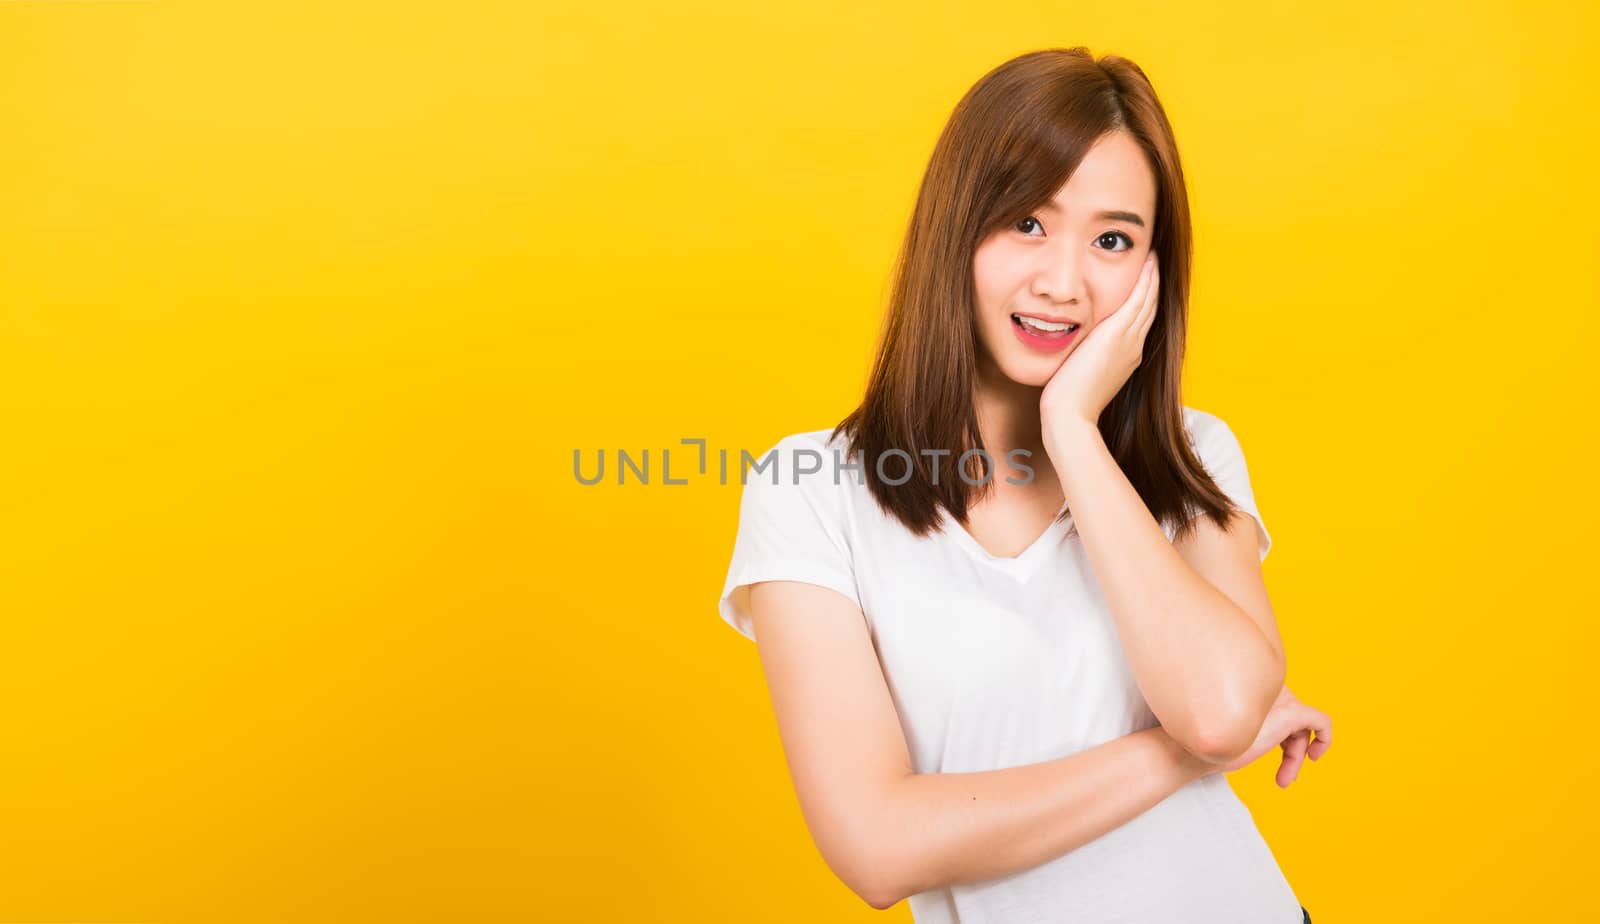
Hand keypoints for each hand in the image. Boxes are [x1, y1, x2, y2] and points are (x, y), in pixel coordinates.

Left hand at [1039, 252, 1159, 451]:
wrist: (1070, 415)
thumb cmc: (1068, 400)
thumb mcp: (1082, 373)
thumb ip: (1086, 357)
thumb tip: (1077, 350)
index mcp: (1127, 356)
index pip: (1140, 320)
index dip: (1145, 298)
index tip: (1145, 279)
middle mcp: (1134, 347)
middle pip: (1150, 307)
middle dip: (1153, 283)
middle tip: (1155, 259)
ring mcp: (1130, 340)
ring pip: (1149, 300)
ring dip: (1153, 276)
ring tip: (1154, 255)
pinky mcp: (1118, 334)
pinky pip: (1139, 299)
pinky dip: (1146, 279)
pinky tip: (1149, 261)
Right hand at [1217, 685, 1332, 786]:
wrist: (1198, 749)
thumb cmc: (1210, 744)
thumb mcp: (1233, 729)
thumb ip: (1251, 723)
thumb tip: (1270, 735)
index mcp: (1251, 686)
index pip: (1278, 708)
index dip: (1281, 735)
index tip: (1277, 756)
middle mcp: (1266, 687)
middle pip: (1291, 718)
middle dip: (1290, 749)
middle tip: (1282, 777)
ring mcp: (1279, 698)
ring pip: (1302, 727)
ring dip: (1296, 756)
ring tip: (1284, 779)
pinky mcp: (1293, 711)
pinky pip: (1321, 721)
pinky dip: (1324, 739)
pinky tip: (1314, 756)